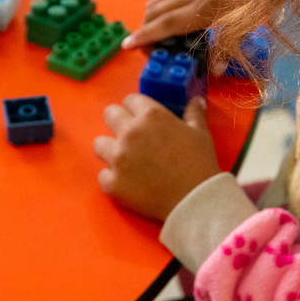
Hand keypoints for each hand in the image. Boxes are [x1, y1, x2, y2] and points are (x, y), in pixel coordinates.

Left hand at [93, 95, 220, 221]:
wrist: (195, 200)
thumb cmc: (200, 163)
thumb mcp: (200, 133)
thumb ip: (194, 113)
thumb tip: (197, 100)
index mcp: (151, 116)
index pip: (130, 100)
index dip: (137, 108)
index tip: (143, 118)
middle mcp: (129, 132)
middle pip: (110, 114)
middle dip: (120, 122)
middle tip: (133, 137)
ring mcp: (117, 158)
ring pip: (99, 144)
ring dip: (111, 149)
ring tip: (127, 160)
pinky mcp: (112, 183)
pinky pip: (102, 175)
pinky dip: (113, 178)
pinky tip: (128, 182)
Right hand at [122, 0, 242, 50]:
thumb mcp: (249, 21)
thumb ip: (228, 45)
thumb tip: (216, 69)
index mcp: (201, 9)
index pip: (164, 24)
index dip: (144, 36)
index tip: (127, 45)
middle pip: (154, 12)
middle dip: (144, 30)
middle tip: (149, 47)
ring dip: (149, 15)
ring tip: (156, 30)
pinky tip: (167, 7)